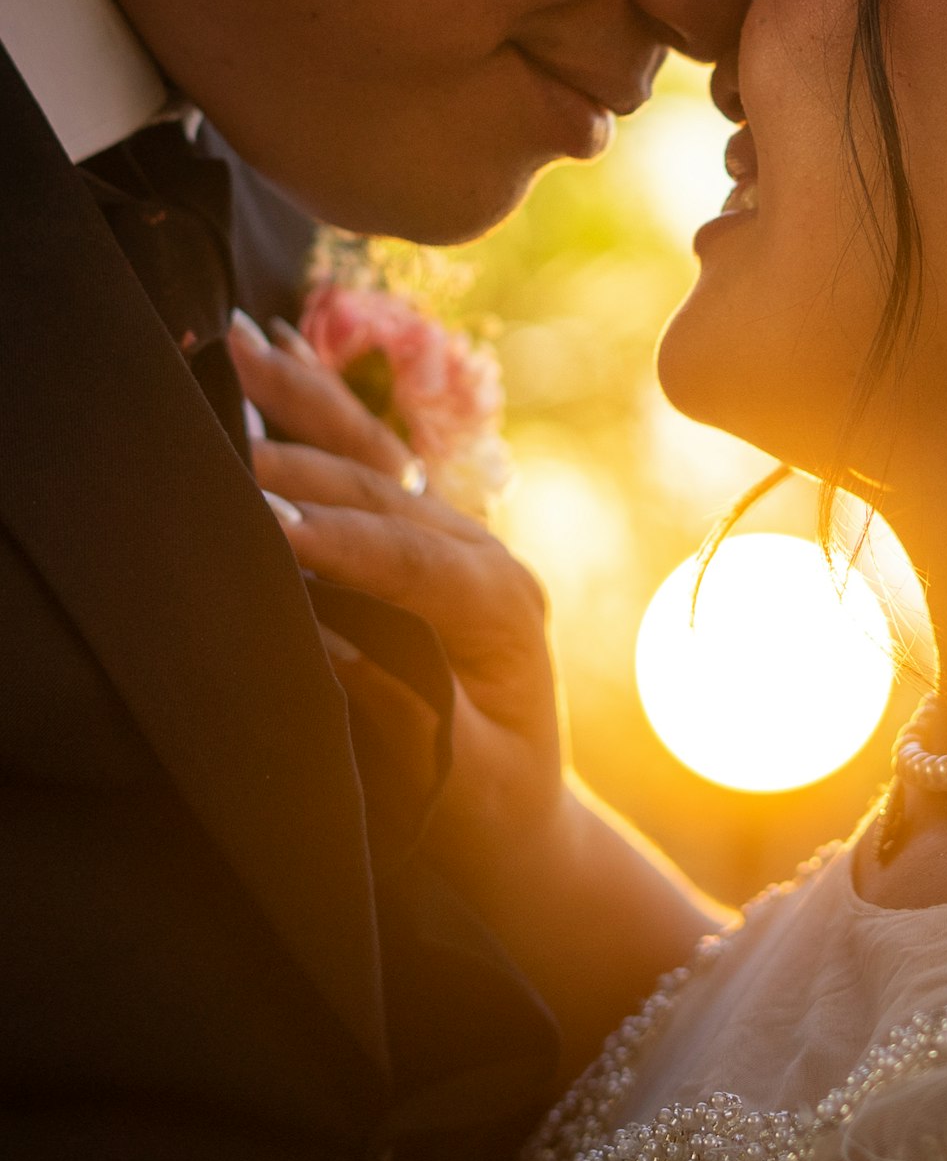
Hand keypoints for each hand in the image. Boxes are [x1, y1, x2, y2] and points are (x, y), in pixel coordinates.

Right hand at [228, 314, 564, 861]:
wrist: (518, 820)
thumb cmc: (485, 814)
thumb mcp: (459, 787)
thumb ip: (410, 721)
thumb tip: (333, 652)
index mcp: (504, 610)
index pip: (415, 563)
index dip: (341, 542)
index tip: (269, 519)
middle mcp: (483, 556)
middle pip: (384, 490)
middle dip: (300, 458)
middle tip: (215, 430)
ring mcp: (453, 536)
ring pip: (371, 455)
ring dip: (303, 398)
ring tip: (237, 339)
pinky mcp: (420, 535)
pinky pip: (365, 457)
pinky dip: (318, 403)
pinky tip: (276, 347)